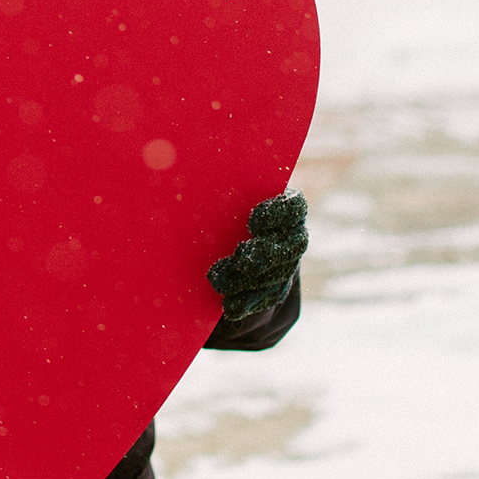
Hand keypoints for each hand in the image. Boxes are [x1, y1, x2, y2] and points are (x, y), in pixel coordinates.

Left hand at [207, 191, 307, 321]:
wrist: (219, 249)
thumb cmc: (216, 213)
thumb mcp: (217, 201)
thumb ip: (216, 195)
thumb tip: (184, 172)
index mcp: (283, 207)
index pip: (293, 206)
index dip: (278, 213)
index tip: (252, 221)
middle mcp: (291, 236)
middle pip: (292, 245)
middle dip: (266, 253)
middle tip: (240, 256)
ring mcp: (286, 265)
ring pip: (279, 275)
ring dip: (249, 280)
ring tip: (218, 281)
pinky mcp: (275, 290)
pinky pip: (268, 298)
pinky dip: (247, 302)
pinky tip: (229, 306)